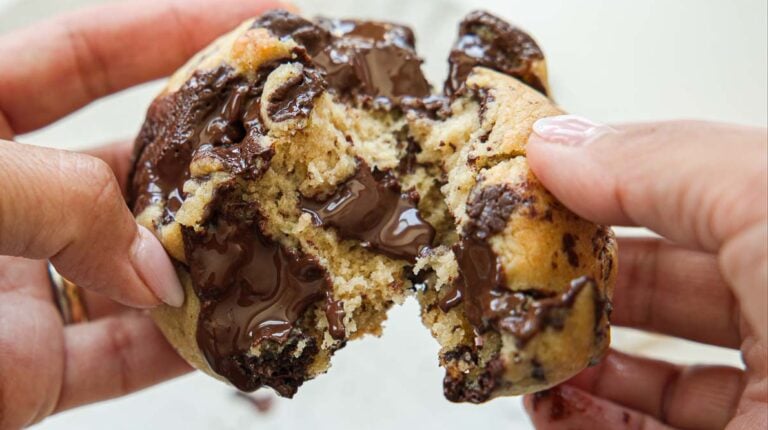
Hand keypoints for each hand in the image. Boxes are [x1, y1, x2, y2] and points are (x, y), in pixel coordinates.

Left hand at [0, 1, 284, 427]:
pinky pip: (125, 356)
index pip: (88, 55)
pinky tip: (239, 329)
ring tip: (292, 237)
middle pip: (134, 162)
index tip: (260, 17)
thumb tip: (157, 269)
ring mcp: (20, 287)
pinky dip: (183, 347)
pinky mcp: (27, 374)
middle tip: (296, 137)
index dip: (175, 28)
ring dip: (216, 257)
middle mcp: (4, 201)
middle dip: (216, 150)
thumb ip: (55, 204)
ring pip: (143, 266)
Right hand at [522, 116, 766, 428]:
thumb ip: (668, 164)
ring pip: (653, 373)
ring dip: (573, 355)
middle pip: (671, 283)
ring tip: (525, 339)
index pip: (703, 194)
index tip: (541, 180)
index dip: (616, 177)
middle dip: (582, 270)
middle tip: (518, 262)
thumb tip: (559, 139)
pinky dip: (582, 418)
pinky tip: (552, 402)